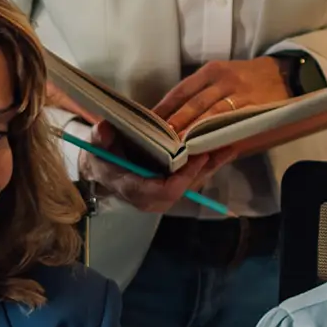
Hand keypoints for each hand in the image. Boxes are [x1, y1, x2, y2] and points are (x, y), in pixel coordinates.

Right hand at [78, 123, 239, 214]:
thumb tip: (104, 129)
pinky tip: (223, 148)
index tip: (197, 157)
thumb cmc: (101, 158)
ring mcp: (165, 194)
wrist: (102, 171)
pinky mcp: (173, 187)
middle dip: (204, 169)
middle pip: (186, 188)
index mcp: (135, 189)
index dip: (183, 177)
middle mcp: (153, 198)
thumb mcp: (96, 147)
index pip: (165, 191)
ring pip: (193, 184)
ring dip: (212, 166)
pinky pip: (193, 179)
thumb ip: (100, 138)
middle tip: (221, 146)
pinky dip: (208, 165)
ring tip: (229, 145)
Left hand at [152, 58, 292, 133]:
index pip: (181, 90)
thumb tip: (174, 117)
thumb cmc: (248, 78)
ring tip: (177, 146)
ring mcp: (239, 93)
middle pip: (192, 103)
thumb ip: (203, 93)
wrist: (285, 74)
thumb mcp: (224, 76)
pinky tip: (204, 145)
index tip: (149, 124)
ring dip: (192, 131)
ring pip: (210, 114)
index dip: (164, 108)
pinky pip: (231, 122)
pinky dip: (216, 134)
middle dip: (175, 122)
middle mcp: (223, 79)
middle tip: (158, 140)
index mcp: (211, 71)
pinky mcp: (253, 107)